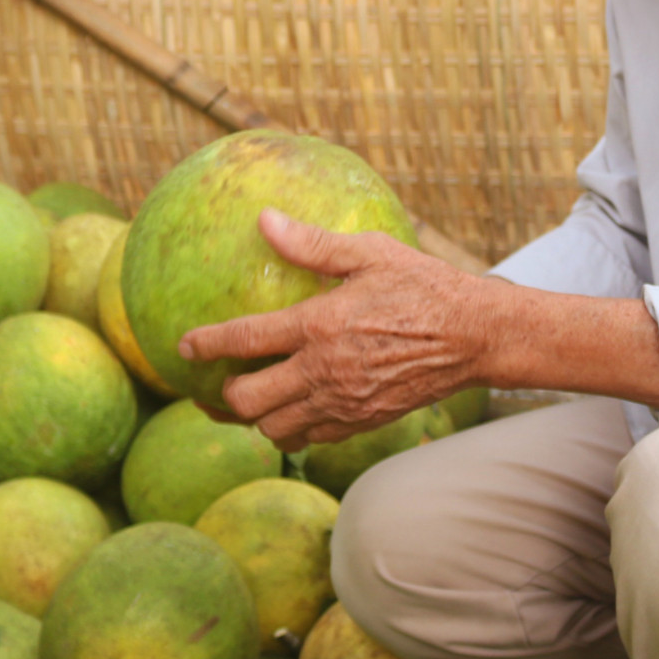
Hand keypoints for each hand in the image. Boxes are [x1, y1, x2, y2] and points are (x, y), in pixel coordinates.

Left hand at [177, 208, 490, 450]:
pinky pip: (310, 438)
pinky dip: (291, 429)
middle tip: (212, 383)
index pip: (244, 341)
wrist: (475, 337)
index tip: (182, 346)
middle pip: (249, 400)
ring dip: (255, 417)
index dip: (205, 346)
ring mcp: (343, 403)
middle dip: (222, 394)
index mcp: (319, 326)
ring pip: (275, 429)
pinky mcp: (362, 421)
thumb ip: (312, 243)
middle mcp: (324, 372)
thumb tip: (264, 220)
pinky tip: (290, 409)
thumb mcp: (369, 252)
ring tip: (246, 400)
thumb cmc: (423, 286)